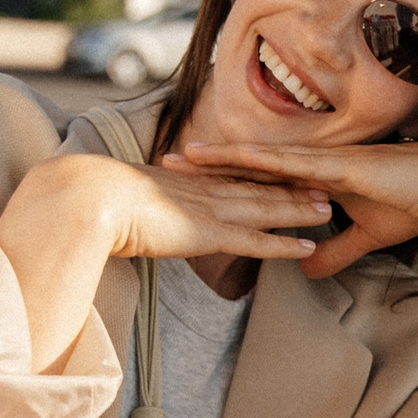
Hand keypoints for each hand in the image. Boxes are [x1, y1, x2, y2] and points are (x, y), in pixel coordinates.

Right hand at [3, 152, 328, 267]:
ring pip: (265, 208)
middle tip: (324, 183)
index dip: (263, 174)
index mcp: (185, 181)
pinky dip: (284, 244)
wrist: (88, 198)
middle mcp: (203, 190)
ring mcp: (208, 209)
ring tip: (329, 208)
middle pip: (257, 186)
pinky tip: (308, 247)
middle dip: (292, 185)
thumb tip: (139, 214)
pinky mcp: (207, 232)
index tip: (287, 170)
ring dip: (298, 209)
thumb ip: (143, 207)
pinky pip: (255, 240)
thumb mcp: (125, 201)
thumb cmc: (96, 201)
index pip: (232, 176)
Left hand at [177, 140, 417, 277]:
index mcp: (320, 179)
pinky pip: (293, 164)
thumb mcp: (367, 237)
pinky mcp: (340, 166)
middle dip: (211, 163)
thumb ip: (334, 251)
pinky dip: (262, 160)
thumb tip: (304, 269)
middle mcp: (317, 165)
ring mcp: (326, 162)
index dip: (229, 175)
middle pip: (252, 164)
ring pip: (263, 158)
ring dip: (223, 157)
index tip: (194, 177)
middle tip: (168, 161)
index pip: (265, 177)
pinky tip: (234, 156)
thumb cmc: (417, 205)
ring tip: (184, 156)